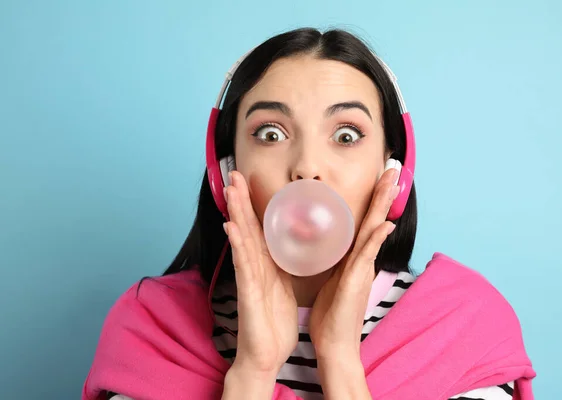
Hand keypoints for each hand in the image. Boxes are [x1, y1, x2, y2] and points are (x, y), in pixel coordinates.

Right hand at [223, 171, 297, 376]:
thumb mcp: (284, 287)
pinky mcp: (247, 293)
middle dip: (239, 200)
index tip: (249, 181)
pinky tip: (232, 227)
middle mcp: (253, 268)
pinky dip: (238, 245)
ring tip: (231, 190)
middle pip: (246, 228)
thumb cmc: (275, 324)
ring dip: (236, 214)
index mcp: (265, 266)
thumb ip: (283, 266)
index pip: (258, 229)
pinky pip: (243, 266)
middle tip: (234, 173)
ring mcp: (248, 279)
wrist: (266, 355)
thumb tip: (291, 247)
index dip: (253, 205)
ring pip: (242, 240)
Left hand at [309, 167, 399, 362]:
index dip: (374, 199)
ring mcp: (362, 269)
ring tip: (392, 180)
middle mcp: (362, 259)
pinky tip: (385, 223)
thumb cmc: (331, 315)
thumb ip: (335, 262)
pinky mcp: (357, 280)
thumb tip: (330, 246)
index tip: (380, 177)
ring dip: (382, 204)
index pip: (366, 221)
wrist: (334, 344)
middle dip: (383, 192)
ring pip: (374, 229)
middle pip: (375, 218)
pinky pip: (367, 254)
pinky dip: (376, 238)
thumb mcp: (331, 280)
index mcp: (354, 258)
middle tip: (394, 166)